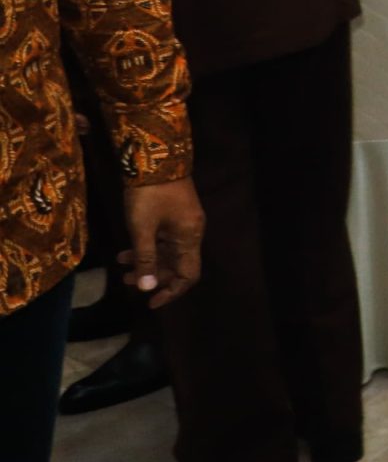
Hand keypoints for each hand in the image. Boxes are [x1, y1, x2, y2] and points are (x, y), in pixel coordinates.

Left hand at [121, 179, 204, 308]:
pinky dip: (147, 248)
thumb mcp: (142, 229)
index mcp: (189, 238)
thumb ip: (146, 258)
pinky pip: (164, 239)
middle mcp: (191, 233)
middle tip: (128, 281)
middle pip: (177, 265)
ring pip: (168, 252)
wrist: (156, 159)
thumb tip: (148, 288)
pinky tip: (126, 250)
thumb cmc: (149, 196)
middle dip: (153, 277)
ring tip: (122, 267)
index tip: (151, 302)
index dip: (172, 291)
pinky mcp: (174, 214)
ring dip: (147, 262)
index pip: (189, 275)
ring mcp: (183, 223)